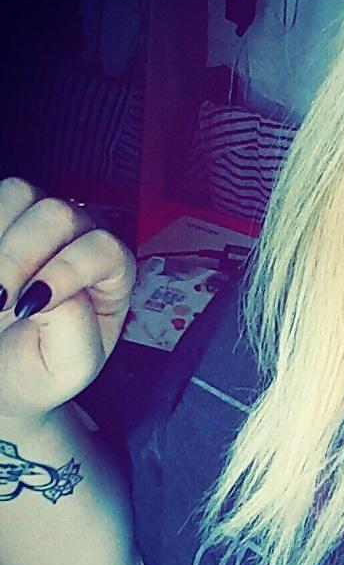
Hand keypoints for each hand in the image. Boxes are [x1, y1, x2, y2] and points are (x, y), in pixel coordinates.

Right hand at [0, 176, 137, 424]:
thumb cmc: (40, 372)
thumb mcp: (69, 367)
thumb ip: (75, 329)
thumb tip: (53, 290)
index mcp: (111, 278)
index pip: (105, 249)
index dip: (68, 269)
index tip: (30, 307)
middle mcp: (79, 243)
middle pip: (60, 213)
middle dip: (19, 254)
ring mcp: (37, 227)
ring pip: (22, 193)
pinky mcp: (1, 221)